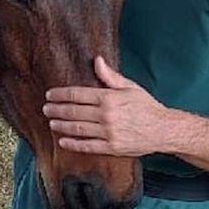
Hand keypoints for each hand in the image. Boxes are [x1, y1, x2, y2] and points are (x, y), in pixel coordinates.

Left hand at [44, 57, 175, 156]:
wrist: (164, 130)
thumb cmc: (147, 107)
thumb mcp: (130, 87)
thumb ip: (110, 76)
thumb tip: (97, 60)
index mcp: (109, 98)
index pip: (78, 94)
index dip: (61, 94)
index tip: (50, 95)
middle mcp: (106, 115)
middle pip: (74, 112)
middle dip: (57, 109)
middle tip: (45, 108)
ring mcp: (108, 132)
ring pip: (78, 129)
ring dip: (61, 126)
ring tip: (51, 123)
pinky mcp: (111, 147)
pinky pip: (88, 146)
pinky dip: (73, 144)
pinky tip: (63, 141)